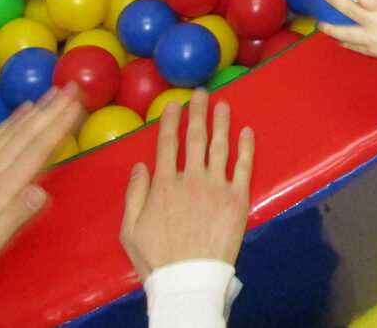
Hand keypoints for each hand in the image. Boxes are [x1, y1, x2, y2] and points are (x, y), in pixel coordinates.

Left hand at [0, 83, 83, 278]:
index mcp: (2, 187)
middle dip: (53, 109)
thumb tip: (41, 192)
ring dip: (38, 109)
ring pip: (14, 130)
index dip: (58, 126)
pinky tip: (24, 109)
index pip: (37, 150)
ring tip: (55, 92)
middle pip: (28, 134)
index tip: (75, 105)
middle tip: (72, 87)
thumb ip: (15, 216)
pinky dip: (13, 119)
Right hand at [120, 90, 254, 280]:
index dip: (170, 121)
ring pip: (220, 147)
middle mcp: (191, 180)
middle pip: (196, 138)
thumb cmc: (157, 260)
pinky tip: (247, 132)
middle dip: (198, 113)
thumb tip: (140, 165)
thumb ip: (134, 195)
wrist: (188, 281)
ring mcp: (216, 188)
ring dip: (222, 123)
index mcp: (164, 186)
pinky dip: (246, 148)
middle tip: (201, 94)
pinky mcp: (237, 200)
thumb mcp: (130, 230)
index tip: (174, 104)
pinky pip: (244, 167)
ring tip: (223, 105)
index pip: (168, 144)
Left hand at [319, 0, 376, 76]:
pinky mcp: (370, 51)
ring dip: (331, 29)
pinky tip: (337, 38)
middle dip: (334, 1)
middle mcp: (375, 23)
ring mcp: (371, 39)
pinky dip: (344, 41)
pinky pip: (353, 46)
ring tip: (321, 24)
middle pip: (349, 11)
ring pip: (345, 33)